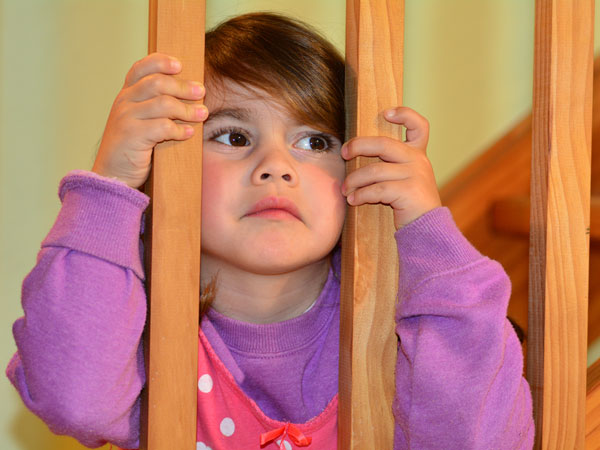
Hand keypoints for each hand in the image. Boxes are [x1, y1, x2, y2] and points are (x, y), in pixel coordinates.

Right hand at [92, 53, 206, 187]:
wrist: (112, 176)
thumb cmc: (132, 149)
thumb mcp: (139, 121)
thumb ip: (154, 106)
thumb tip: (189, 94)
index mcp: (126, 95)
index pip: (141, 68)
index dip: (160, 62)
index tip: (180, 65)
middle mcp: (124, 102)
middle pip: (158, 83)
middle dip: (183, 87)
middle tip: (201, 92)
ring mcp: (126, 118)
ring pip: (163, 104)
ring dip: (187, 110)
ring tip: (202, 114)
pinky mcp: (132, 136)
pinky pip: (162, 127)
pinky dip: (180, 130)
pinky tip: (189, 133)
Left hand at [341, 106, 440, 229]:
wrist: (427, 230)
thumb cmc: (408, 204)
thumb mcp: (404, 179)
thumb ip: (390, 164)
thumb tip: (354, 153)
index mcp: (417, 154)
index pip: (419, 126)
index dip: (404, 114)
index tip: (386, 113)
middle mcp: (418, 161)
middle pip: (383, 144)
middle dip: (358, 146)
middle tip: (344, 153)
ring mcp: (415, 175)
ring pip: (375, 170)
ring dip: (354, 180)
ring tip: (345, 190)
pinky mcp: (409, 191)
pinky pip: (377, 189)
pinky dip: (361, 195)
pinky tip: (353, 201)